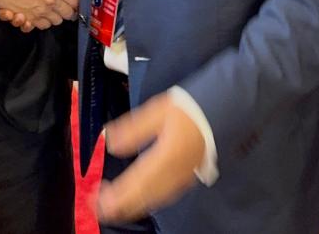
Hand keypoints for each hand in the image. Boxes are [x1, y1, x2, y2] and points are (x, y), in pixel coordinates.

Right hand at [0, 0, 82, 31]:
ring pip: (57, 21)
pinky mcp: (30, 19)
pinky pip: (44, 25)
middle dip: (68, 9)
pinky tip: (42, 14)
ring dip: (57, 16)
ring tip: (53, 8)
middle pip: (68, 13)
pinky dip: (45, 22)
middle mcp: (51, 1)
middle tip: (65, 4)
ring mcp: (40, 12)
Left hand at [96, 92, 204, 223]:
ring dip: (133, 205)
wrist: (219, 114)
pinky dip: (148, 201)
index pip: (138, 180)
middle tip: (100, 208)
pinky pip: (165, 196)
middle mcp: (175, 172)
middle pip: (145, 195)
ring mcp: (183, 178)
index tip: (99, 198)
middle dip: (122, 205)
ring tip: (115, 208)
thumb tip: (110, 141)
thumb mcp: (157, 110)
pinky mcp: (186, 178)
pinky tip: (140, 200)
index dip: (118, 193)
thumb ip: (133, 128)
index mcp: (167, 154)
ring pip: (155, 199)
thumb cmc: (187, 110)